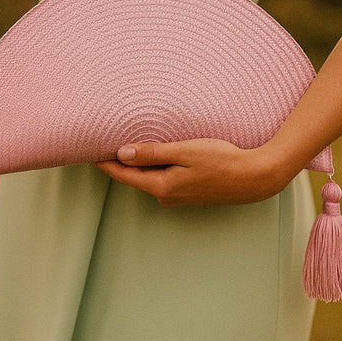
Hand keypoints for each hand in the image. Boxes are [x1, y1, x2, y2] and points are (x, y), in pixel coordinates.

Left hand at [95, 138, 288, 206]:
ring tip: (126, 145)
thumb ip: (152, 153)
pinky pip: (164, 178)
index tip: (87, 151)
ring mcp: (178, 197)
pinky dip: (155, 167)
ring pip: (149, 178)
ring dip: (139, 164)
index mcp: (161, 187)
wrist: (255, 178)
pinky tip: (157, 155)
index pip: (123, 174)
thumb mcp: (184, 152)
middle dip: (119, 162)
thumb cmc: (222, 161)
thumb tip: (121, 154)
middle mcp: (166, 196)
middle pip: (134, 177)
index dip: (104, 162)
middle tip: (102, 143)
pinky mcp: (189, 193)